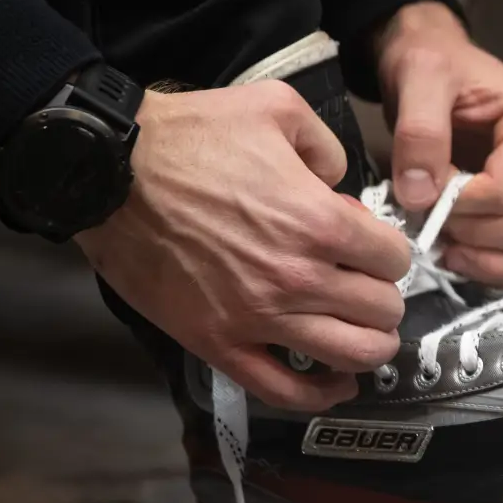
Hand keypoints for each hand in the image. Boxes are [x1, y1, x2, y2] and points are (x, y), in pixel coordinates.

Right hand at [77, 85, 411, 411]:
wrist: (108, 172)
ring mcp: (258, 317)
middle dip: (383, 296)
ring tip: (363, 332)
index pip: (394, 259)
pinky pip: (284, 390)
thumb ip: (327, 145)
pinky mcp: (218, 343)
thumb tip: (340, 180)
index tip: (371, 247)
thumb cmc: (187, 137)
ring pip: (351, 355)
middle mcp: (298, 277)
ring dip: (369, 346)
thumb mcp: (277, 108)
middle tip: (366, 286)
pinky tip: (336, 384)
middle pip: (382, 310)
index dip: (389, 251)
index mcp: (321, 223)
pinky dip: (320, 394)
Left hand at [377, 2, 502, 292]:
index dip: (461, 208)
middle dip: (478, 241)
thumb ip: (419, 131)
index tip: (421, 197)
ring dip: (494, 265)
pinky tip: (475, 265)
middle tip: (432, 229)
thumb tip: (421, 195)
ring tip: (448, 249)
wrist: (440, 70)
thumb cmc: (435, 68)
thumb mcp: (419, 77)